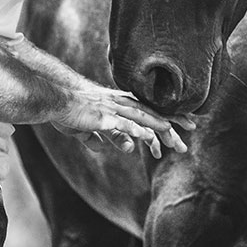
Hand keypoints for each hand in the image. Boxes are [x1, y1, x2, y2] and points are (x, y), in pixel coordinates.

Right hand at [49, 84, 196, 158]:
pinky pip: (123, 124)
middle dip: (173, 120)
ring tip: (177, 135)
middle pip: (152, 112)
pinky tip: (149, 136)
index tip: (184, 122)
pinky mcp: (102, 117)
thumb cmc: (69, 111)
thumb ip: (102, 139)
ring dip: (160, 127)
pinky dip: (136, 129)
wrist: (53, 97)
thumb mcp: (89, 128)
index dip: (167, 116)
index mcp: (119, 103)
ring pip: (143, 117)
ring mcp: (112, 109)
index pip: (149, 109)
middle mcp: (120, 103)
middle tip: (194, 126)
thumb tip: (112, 148)